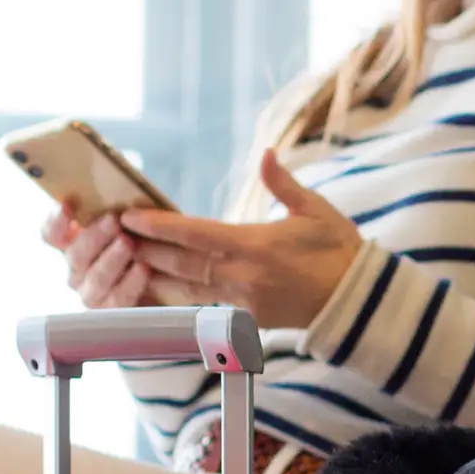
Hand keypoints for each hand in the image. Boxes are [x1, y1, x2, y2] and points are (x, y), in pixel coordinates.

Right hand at [43, 202, 160, 310]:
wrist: (170, 283)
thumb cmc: (146, 245)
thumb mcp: (132, 224)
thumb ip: (118, 213)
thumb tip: (118, 197)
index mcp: (75, 244)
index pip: (52, 234)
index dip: (56, 220)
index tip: (69, 203)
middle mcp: (78, 270)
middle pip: (74, 255)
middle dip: (94, 236)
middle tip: (113, 220)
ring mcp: (92, 293)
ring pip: (94, 278)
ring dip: (111, 259)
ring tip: (128, 243)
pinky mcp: (112, 313)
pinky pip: (117, 299)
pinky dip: (130, 282)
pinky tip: (143, 268)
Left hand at [112, 151, 364, 331]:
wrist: (359, 302)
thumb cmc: (339, 251)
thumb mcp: (315, 210)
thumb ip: (284, 184)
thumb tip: (266, 154)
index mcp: (255, 247)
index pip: (194, 235)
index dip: (159, 226)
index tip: (131, 217)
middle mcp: (243, 277)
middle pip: (181, 263)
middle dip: (146, 249)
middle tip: (116, 235)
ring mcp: (243, 302)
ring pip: (187, 287)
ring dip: (155, 273)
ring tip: (129, 257)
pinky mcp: (248, 319)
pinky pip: (204, 305)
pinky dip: (178, 294)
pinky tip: (159, 285)